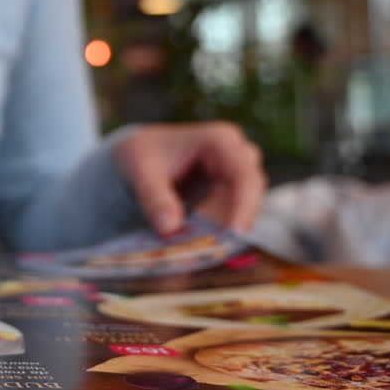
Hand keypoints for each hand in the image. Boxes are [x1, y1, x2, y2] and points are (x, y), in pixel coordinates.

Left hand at [113, 122, 265, 235]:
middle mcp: (236, 155)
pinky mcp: (230, 196)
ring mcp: (236, 176)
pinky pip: (231, 218)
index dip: (244, 204)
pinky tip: (196, 243)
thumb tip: (170, 228)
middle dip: (234, 221)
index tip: (234, 233)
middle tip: (212, 248)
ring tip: (197, 247)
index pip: (243, 173)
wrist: (138, 155)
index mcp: (219, 140)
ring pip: (244, 209)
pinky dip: (216, 232)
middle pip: (251, 192)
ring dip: (223, 230)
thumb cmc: (142, 154)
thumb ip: (154, 198)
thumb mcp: (140, 171)